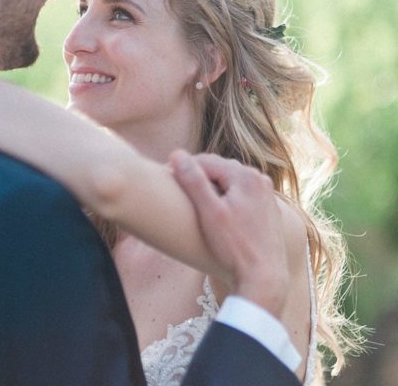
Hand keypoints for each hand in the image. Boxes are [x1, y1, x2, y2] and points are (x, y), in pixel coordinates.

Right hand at [169, 151, 288, 318]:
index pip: (206, 161)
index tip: (166, 180)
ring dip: (212, 187)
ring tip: (195, 204)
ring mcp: (266, 194)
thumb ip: (193, 180)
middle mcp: (260, 180)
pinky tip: (216, 214)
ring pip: (229, 181)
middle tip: (178, 192)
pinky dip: (226, 198)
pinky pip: (240, 194)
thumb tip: (176, 154)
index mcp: (246, 176)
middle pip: (219, 169)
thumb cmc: (235, 247)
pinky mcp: (267, 209)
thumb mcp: (209, 212)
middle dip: (199, 177)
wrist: (265, 279)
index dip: (183, 168)